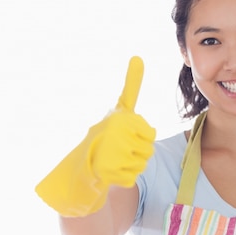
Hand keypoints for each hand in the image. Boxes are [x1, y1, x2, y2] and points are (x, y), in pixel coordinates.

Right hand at [91, 56, 155, 187]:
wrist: (84, 158)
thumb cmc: (109, 131)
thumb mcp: (121, 107)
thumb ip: (131, 85)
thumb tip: (137, 57)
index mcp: (123, 118)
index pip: (150, 135)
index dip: (142, 137)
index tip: (127, 135)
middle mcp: (117, 134)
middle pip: (149, 151)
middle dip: (138, 153)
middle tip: (122, 149)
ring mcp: (112, 153)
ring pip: (142, 165)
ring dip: (132, 165)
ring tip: (117, 158)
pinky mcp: (108, 172)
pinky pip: (132, 177)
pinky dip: (124, 176)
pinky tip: (113, 170)